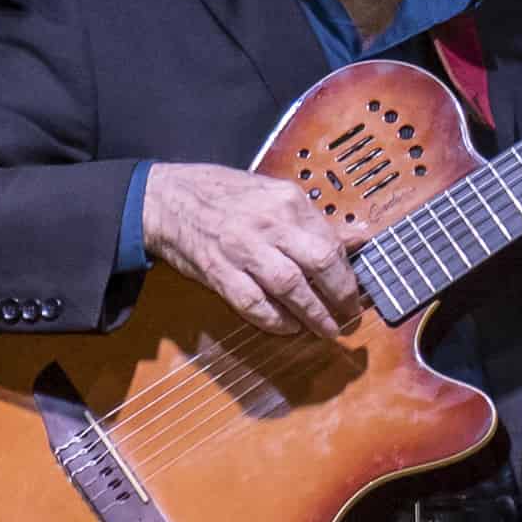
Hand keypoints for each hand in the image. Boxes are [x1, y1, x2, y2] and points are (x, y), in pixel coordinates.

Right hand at [141, 161, 365, 336]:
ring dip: (313, 314)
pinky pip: (254, 303)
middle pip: (320, 264)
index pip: (330, 241)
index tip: (353, 289)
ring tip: (325, 329)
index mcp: (287, 200)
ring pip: (291, 287)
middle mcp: (269, 223)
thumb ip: (312, 220)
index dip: (347, 271)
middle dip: (341, 296)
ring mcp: (242, 248)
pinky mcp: (219, 271)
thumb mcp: (272, 193)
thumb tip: (357, 239)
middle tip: (349, 315)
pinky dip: (275, 320)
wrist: (165, 199)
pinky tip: (289, 326)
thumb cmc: (222, 194)